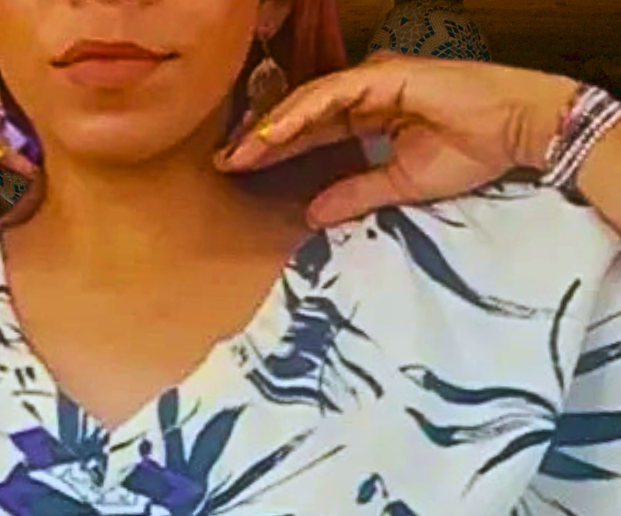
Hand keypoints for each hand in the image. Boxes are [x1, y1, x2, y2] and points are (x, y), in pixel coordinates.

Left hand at [216, 54, 576, 225]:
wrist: (515, 131)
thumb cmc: (471, 152)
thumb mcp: (399, 186)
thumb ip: (355, 194)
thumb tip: (312, 215)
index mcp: (371, 115)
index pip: (312, 132)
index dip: (276, 151)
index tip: (241, 172)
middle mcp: (367, 91)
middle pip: (302, 114)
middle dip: (261, 139)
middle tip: (223, 161)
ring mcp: (374, 80)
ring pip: (308, 102)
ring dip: (271, 127)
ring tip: (237, 152)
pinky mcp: (384, 76)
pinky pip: (331, 95)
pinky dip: (298, 114)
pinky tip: (270, 134)